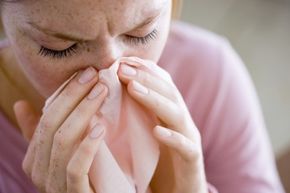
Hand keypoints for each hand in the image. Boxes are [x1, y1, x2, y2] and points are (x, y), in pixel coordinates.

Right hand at [13, 67, 107, 192]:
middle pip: (52, 124)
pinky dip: (87, 145)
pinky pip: (75, 166)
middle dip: (73, 96)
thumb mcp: (62, 151)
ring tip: (101, 92)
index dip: (65, 93)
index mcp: (35, 158)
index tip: (86, 73)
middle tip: (94, 75)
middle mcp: (39, 171)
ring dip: (83, 112)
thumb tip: (20, 104)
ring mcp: (54, 184)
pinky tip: (100, 126)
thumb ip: (42, 131)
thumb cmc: (85, 176)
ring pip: (62, 141)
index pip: (46, 117)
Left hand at [118, 57, 207, 192]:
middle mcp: (181, 122)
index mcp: (170, 113)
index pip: (161, 84)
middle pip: (168, 93)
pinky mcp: (192, 162)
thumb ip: (135, 113)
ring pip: (177, 115)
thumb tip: (110, 93)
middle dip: (146, 78)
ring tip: (133, 87)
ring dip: (155, 99)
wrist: (178, 190)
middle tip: (121, 68)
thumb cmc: (157, 162)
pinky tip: (157, 131)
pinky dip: (172, 137)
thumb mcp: (144, 132)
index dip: (144, 70)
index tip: (121, 61)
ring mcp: (189, 140)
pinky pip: (185, 147)